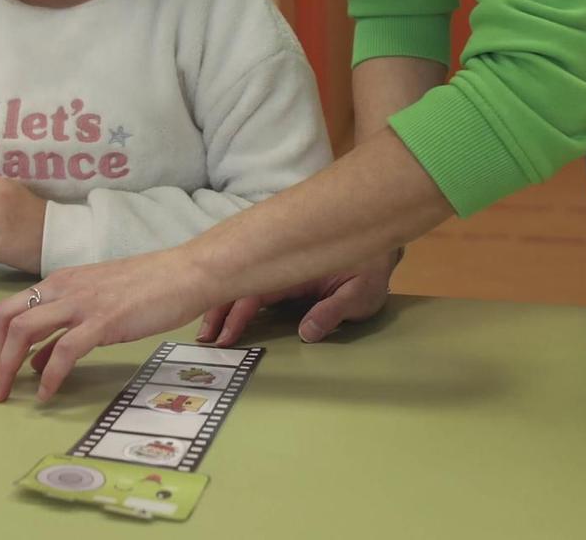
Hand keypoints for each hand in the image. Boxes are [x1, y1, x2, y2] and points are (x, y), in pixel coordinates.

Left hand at [0, 246, 221, 402]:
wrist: (186, 272)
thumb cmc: (147, 287)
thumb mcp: (96, 302)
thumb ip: (63, 326)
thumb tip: (36, 358)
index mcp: (60, 282)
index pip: (6, 305)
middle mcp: (64, 288)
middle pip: (6, 316)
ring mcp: (83, 303)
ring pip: (26, 330)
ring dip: (9, 365)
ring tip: (4, 393)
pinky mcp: (104, 321)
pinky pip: (65, 350)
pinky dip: (49, 374)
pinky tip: (46, 392)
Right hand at [195, 248, 402, 346]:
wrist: (382, 248)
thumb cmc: (372, 268)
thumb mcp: (359, 292)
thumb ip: (333, 310)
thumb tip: (306, 332)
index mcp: (295, 270)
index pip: (255, 292)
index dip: (236, 314)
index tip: (223, 336)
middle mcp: (283, 269)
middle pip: (240, 287)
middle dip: (218, 310)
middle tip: (204, 338)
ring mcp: (283, 273)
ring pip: (244, 288)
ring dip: (224, 307)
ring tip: (209, 333)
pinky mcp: (287, 280)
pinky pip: (256, 290)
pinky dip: (239, 304)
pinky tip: (227, 319)